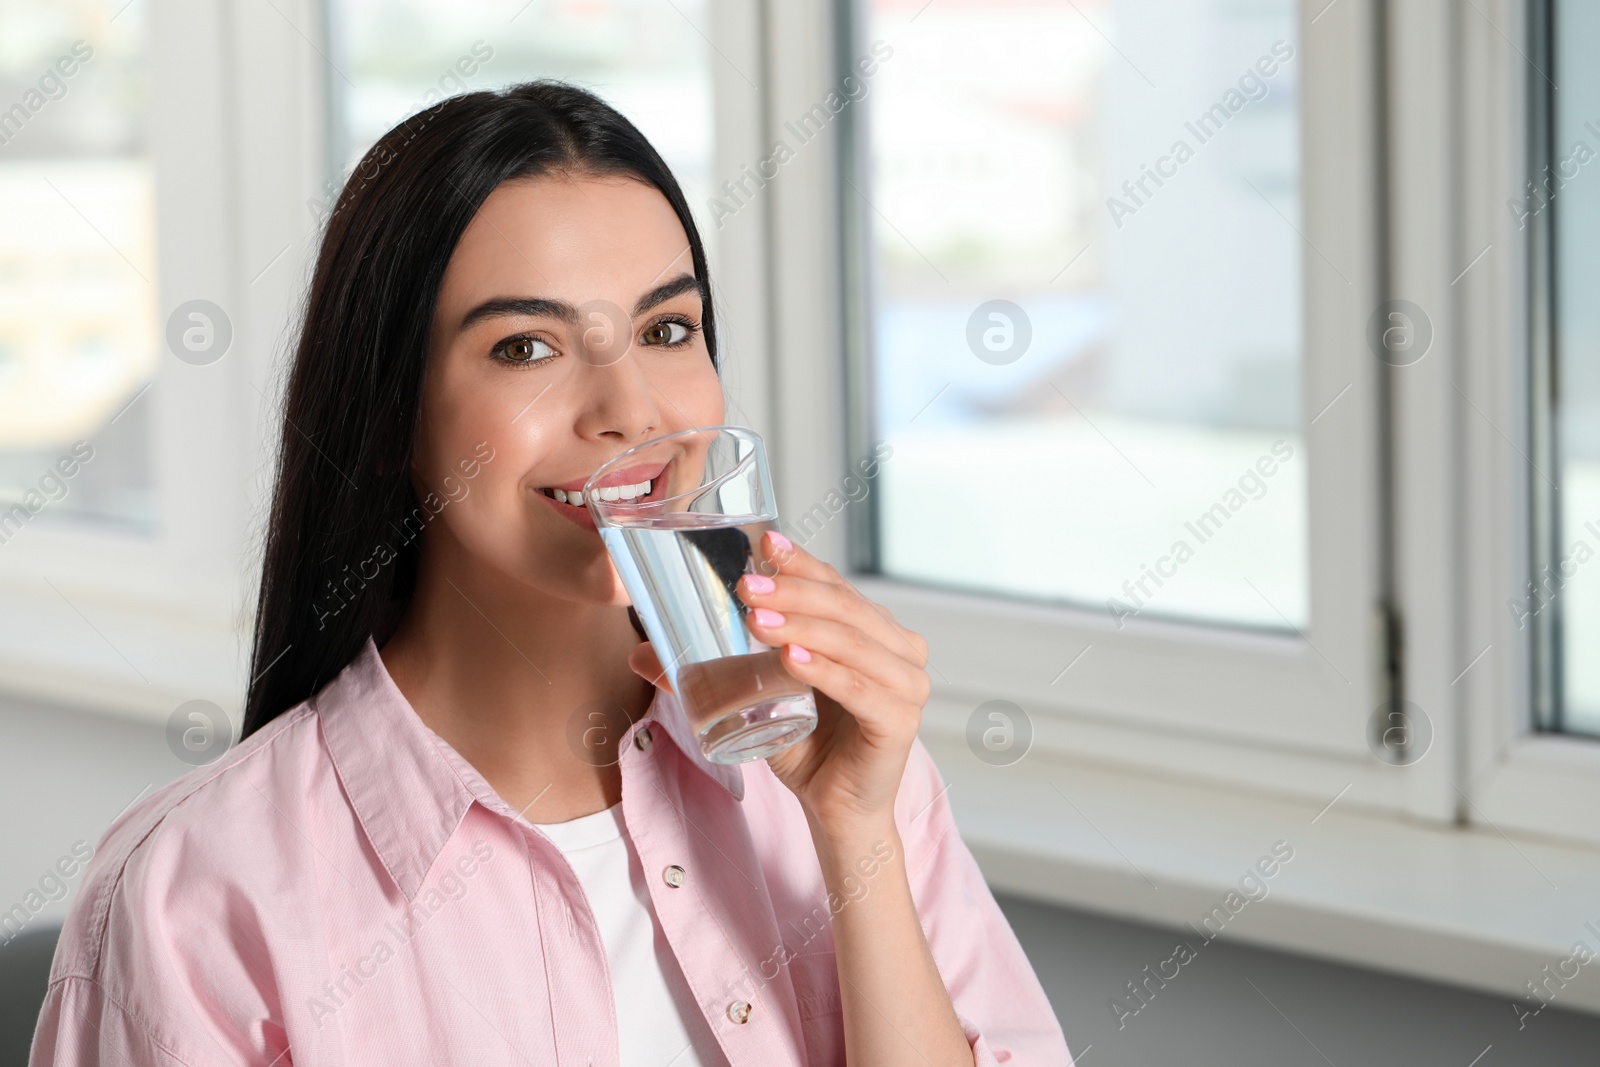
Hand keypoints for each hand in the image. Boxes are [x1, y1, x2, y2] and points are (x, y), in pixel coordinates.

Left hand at [737, 532, 934, 835]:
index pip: (836, 585)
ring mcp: (907, 684)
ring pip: (850, 641)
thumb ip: (709, 670)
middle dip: (791, 591)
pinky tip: (791, 659)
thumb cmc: (805, 745)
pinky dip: (826, 671)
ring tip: (755, 617)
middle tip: (743, 586)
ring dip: (802, 625)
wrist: (836, 809)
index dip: (801, 563)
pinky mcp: (901, 721)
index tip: (763, 542)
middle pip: (844, 607)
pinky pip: (860, 688)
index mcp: (874, 630)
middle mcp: (899, 648)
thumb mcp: (757, 696)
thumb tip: (638, 653)